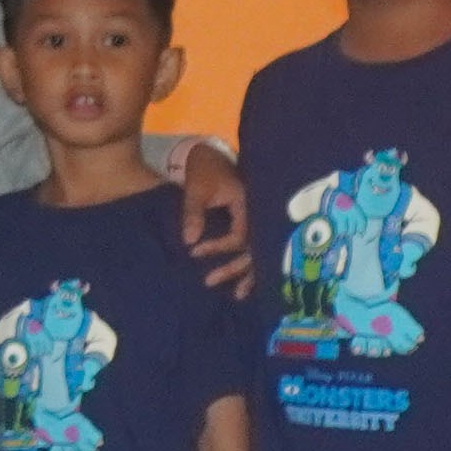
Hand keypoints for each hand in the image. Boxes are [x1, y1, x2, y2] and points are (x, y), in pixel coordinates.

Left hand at [176, 140, 256, 291]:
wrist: (212, 154)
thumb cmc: (204, 169)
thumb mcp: (197, 189)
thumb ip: (194, 214)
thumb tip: (190, 242)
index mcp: (250, 202)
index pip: (239, 236)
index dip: (219, 247)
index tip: (195, 251)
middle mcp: (260, 213)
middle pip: (254, 249)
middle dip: (236, 269)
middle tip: (210, 282)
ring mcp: (259, 218)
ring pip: (259, 252)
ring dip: (249, 273)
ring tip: (238, 296)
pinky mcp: (254, 222)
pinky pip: (256, 246)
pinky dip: (250, 264)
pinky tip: (246, 281)